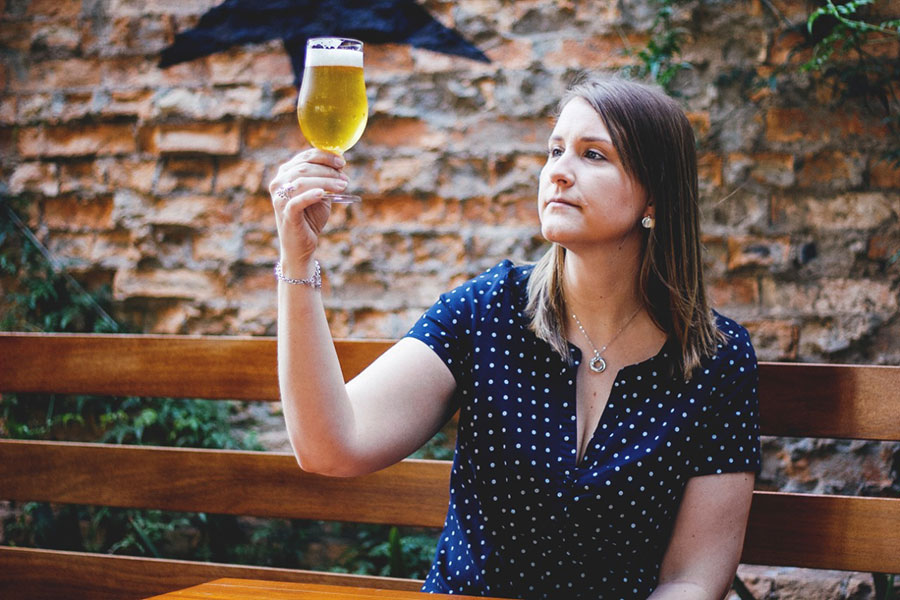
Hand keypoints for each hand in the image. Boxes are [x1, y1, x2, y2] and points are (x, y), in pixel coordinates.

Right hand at [270, 149, 348, 273]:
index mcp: (285, 174)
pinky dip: (310, 196)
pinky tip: (322, 194)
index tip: (342, 162)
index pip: (304, 158)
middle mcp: (278, 184)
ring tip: (342, 186)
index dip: (324, 156)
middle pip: (304, 168)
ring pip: (302, 182)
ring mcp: (280, 199)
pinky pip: (296, 202)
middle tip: (344, 178)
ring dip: (325, 182)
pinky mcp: (285, 214)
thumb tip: (340, 165)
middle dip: (327, 170)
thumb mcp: (321, 195)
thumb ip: (326, 180)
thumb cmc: (310, 218)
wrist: (301, 246)